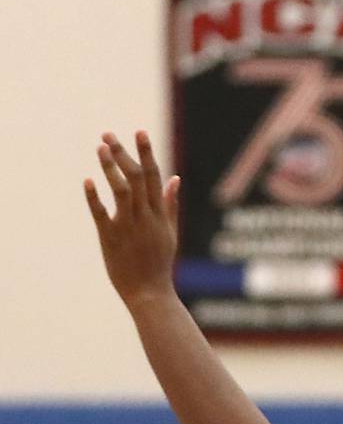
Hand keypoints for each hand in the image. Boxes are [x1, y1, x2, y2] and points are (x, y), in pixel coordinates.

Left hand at [84, 131, 180, 308]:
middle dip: (123, 153)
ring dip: (111, 167)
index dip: (146, 153)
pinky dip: (94, 197)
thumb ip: (170, 204)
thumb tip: (175, 178)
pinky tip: (87, 181)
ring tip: (100, 148)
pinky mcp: (110, 237)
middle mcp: (145, 216)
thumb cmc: (160, 263)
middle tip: (108, 134)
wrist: (149, 291)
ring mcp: (128, 226)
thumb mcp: (171, 232)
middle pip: (137, 178)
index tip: (139, 132)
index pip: (155, 176)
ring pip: (121, 190)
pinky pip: (101, 213)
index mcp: (160, 214)